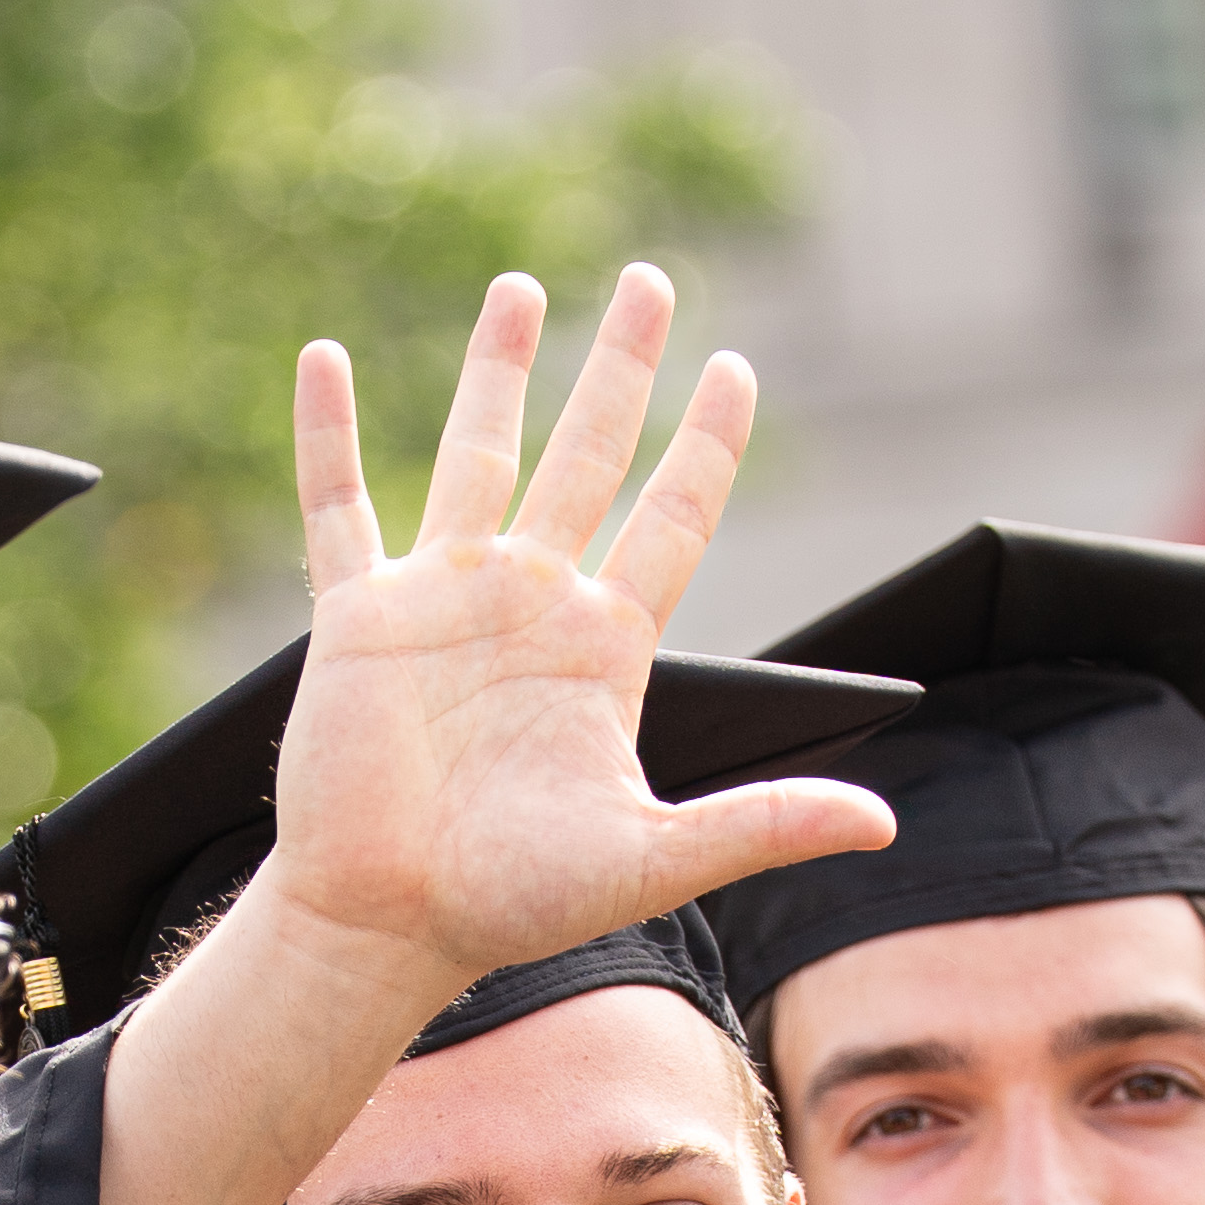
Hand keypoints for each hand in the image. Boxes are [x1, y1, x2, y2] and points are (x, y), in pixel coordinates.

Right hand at [257, 265, 890, 997]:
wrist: (390, 923)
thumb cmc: (514, 902)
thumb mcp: (652, 857)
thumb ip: (762, 824)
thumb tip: (882, 822)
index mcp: (605, 648)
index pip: (674, 516)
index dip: (706, 444)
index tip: (735, 370)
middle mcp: (531, 604)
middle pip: (589, 455)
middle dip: (620, 368)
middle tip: (649, 282)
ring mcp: (444, 600)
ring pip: (478, 454)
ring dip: (496, 371)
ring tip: (522, 288)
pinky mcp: (360, 617)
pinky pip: (339, 507)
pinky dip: (326, 436)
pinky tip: (322, 359)